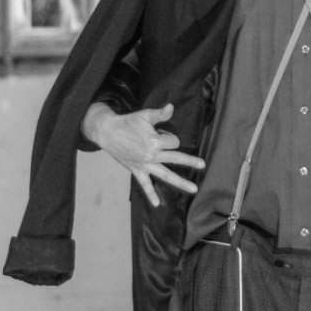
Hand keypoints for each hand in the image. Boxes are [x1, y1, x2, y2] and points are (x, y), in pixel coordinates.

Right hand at [83, 102, 204, 206]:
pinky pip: (145, 184)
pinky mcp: (137, 170)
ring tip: (194, 189)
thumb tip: (172, 107)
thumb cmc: (127, 122)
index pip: (173, 141)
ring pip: (166, 175)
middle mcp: (152, 155)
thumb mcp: (144, 115)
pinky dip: (150, 194)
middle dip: (190, 161)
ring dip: (181, 182)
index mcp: (155, 141)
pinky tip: (157, 204)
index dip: (170, 136)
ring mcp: (145, 165)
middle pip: (176, 158)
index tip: (161, 133)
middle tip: (203, 165)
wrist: (108, 132)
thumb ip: (160, 114)